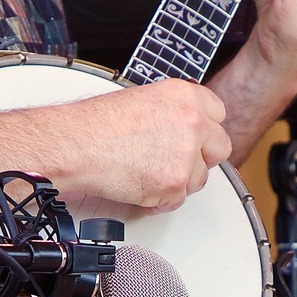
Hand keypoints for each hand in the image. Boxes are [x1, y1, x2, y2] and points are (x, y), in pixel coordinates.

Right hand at [57, 80, 232, 210]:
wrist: (77, 145)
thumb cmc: (96, 125)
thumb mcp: (143, 101)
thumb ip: (171, 113)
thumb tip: (180, 128)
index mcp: (185, 96)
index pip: (218, 113)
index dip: (205, 129)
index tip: (198, 137)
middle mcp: (192, 122)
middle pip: (220, 147)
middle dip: (202, 158)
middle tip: (179, 161)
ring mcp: (186, 155)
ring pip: (199, 178)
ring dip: (178, 181)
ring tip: (149, 173)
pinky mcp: (174, 184)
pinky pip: (177, 200)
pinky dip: (159, 200)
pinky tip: (141, 187)